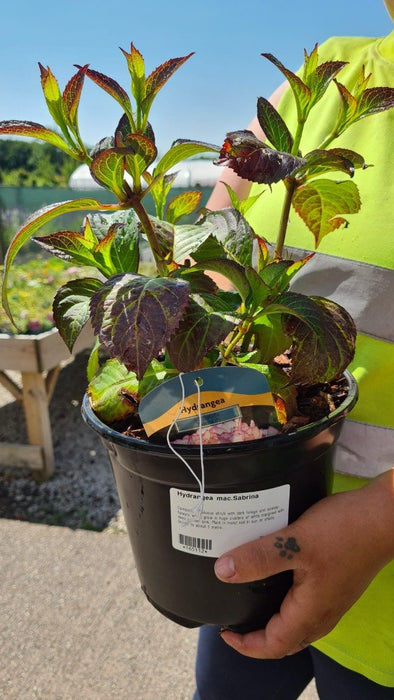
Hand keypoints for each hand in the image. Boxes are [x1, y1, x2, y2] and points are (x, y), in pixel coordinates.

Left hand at [215, 469, 393, 658]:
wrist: (385, 516)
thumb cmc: (346, 530)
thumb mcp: (295, 542)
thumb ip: (259, 557)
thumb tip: (223, 572)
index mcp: (311, 611)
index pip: (273, 645)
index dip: (245, 644)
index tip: (224, 632)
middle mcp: (324, 611)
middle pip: (286, 640)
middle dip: (258, 637)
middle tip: (235, 621)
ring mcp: (333, 597)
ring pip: (298, 623)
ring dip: (274, 620)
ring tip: (252, 600)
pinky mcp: (338, 581)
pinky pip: (309, 604)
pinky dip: (288, 602)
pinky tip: (280, 576)